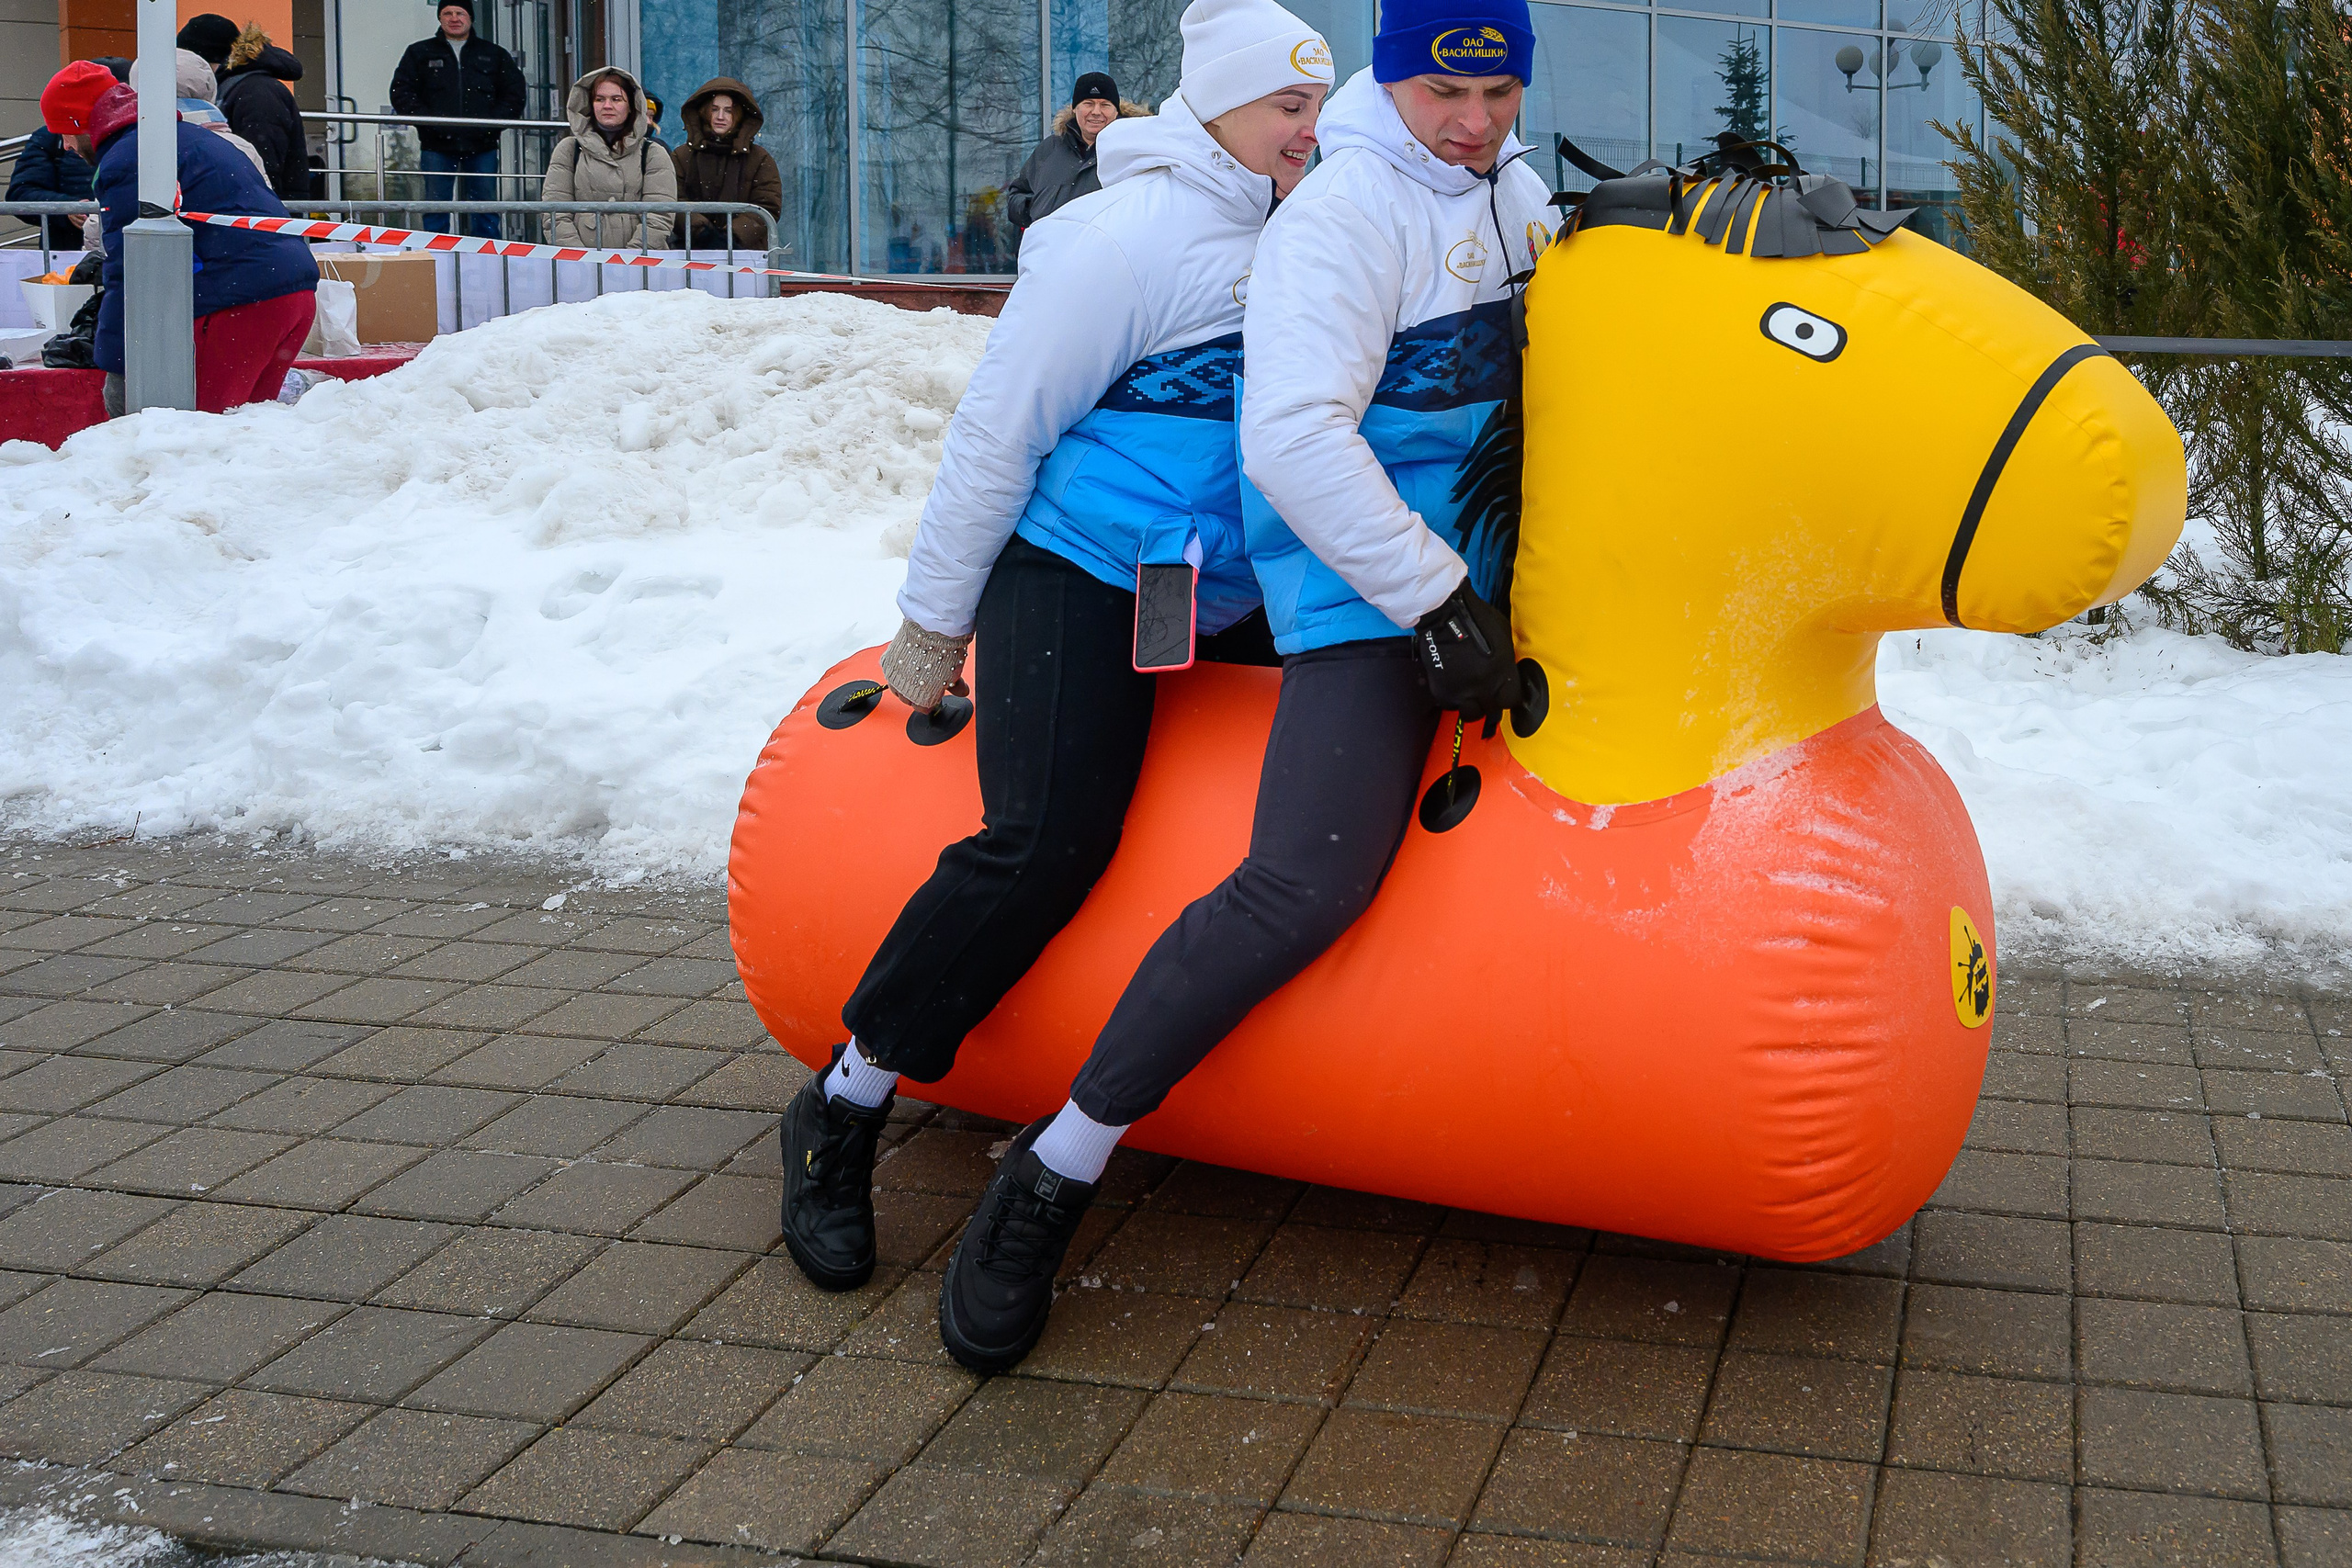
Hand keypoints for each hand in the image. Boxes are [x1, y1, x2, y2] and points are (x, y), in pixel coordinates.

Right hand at [879, 620, 972, 713]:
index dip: (930, 700)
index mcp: (922, 699)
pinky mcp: (887, 662)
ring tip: (916, 675)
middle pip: (909, 699)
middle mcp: (905, 691)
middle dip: (918, 694)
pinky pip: (890, 673)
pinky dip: (897, 672)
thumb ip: (956, 687)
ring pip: (897, 688)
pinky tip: (905, 666)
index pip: (923, 708)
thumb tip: (962, 691)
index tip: (935, 694)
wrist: (932, 629)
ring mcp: (895, 677)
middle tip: (927, 683)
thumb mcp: (955, 673)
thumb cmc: (944, 652)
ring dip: (905, 685)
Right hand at [1412, 580, 1520, 735]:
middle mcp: (1483, 687)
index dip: (1508, 698)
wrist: (1445, 614)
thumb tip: (1506, 673)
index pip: (1512, 701)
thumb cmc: (1477, 618)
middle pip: (1491, 711)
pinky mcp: (1441, 690)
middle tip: (1487, 696)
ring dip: (1471, 706)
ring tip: (1469, 695)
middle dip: (1490, 704)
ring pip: (1469, 713)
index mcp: (1502, 673)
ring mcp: (1461, 691)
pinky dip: (1452, 698)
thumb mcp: (1503, 638)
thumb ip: (1506, 661)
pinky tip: (1453, 685)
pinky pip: (1450, 704)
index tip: (1505, 694)